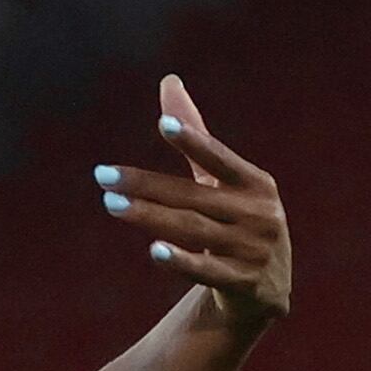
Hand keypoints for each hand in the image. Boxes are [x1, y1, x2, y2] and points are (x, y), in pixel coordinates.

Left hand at [96, 75, 290, 334]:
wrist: (267, 288)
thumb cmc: (237, 220)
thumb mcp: (223, 181)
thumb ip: (196, 136)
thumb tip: (168, 81)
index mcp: (256, 184)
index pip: (220, 159)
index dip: (193, 142)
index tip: (163, 124)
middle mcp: (259, 213)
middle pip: (193, 197)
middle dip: (146, 186)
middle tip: (102, 175)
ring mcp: (253, 250)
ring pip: (193, 230)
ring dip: (150, 218)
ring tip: (111, 204)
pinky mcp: (245, 283)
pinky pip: (207, 271)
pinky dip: (181, 261)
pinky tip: (153, 250)